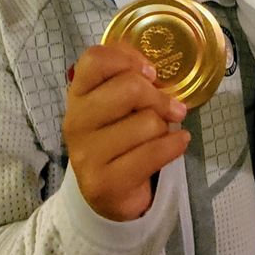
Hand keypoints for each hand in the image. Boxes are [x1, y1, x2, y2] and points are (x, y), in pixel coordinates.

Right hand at [62, 43, 189, 220]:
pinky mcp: (105, 182)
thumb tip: (152, 69)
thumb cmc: (118, 138)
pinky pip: (154, 152)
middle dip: (159, 97)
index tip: (149, 73)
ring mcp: (87, 154)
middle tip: (169, 108)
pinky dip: (175, 145)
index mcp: (78, 94)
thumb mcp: (117, 104)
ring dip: (166, 127)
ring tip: (162, 133)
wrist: (108, 194)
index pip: (95, 59)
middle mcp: (76, 121)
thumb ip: (128, 78)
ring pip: (147, 122)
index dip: (128, 59)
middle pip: (130, 87)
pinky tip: (178, 143)